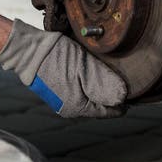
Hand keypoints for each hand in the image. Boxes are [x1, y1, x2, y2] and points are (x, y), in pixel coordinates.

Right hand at [0, 19, 127, 117]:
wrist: (27, 50)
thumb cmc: (55, 57)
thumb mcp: (84, 68)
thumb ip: (104, 84)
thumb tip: (123, 98)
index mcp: (78, 108)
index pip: (109, 111)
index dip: (123, 102)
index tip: (134, 94)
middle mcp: (69, 108)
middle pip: (99, 105)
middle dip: (111, 95)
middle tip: (123, 80)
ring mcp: (62, 100)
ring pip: (89, 97)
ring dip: (99, 88)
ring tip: (109, 73)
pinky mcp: (57, 89)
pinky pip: (79, 90)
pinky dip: (88, 83)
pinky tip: (90, 71)